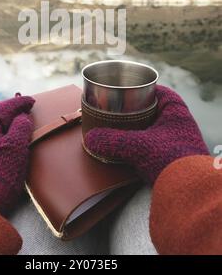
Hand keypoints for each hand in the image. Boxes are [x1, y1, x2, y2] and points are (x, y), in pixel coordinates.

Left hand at [0, 94, 34, 214]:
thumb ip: (21, 126)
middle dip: (12, 109)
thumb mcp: (16, 145)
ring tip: (22, 118)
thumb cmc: (2, 170)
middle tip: (26, 105)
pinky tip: (13, 134)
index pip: (3, 107)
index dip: (18, 103)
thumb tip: (22, 117)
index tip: (31, 100)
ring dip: (9, 120)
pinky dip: (5, 130)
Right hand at [84, 85, 208, 184]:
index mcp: (176, 111)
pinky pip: (156, 146)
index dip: (144, 90)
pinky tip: (131, 151)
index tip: (128, 91)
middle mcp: (181, 124)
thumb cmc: (171, 161)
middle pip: (156, 110)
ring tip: (121, 130)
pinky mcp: (174, 158)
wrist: (191, 193)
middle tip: (121, 110)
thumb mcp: (138, 146)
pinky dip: (143, 146)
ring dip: (139, 130)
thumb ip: (113, 140)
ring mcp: (178, 142)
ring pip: (155, 129)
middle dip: (138, 111)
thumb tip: (91, 138)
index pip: (160, 92)